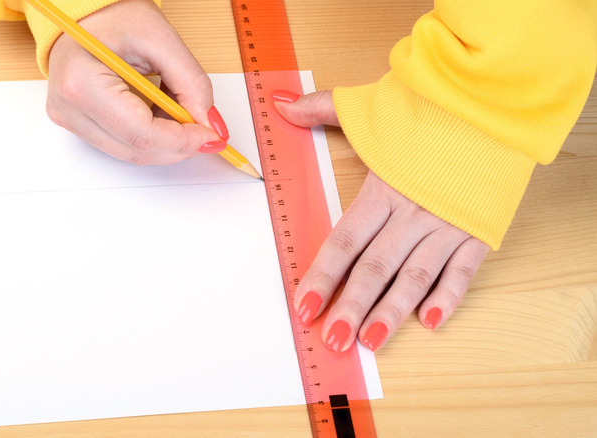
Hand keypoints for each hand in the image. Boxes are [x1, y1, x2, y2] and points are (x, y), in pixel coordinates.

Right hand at [46, 0, 227, 164]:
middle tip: (204, 130)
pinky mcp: (76, 123)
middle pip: (136, 150)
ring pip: (130, 153)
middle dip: (177, 145)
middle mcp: (69, 108)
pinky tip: (159, 113)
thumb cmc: (113, 15)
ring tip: (178, 110)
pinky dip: (149, 136)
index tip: (209, 135)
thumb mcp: (161, 39)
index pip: (141, 134)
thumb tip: (208, 122)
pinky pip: (121, 144)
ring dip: (164, 141)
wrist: (85, 12)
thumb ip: (191, 83)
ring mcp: (69, 119)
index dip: (182, 141)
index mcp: (83, 84)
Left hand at [272, 90, 489, 351]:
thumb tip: (280, 105)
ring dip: (392, 311)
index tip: (304, 305)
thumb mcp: (372, 107)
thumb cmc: (430, 110)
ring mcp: (446, 224)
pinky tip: (431, 322)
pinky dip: (449, 296)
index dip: (322, 275)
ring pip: (415, 276)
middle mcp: (412, 212)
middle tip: (333, 339)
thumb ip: (323, 111)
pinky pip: (463, 270)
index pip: (344, 241)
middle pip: (375, 267)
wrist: (492, 103)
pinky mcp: (478, 230)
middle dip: (352, 305)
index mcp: (382, 189)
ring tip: (371, 340)